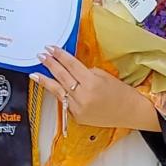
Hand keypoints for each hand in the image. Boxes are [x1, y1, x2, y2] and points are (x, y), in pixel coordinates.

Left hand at [33, 46, 157, 130]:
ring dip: (46, 81)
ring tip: (35, 73)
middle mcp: (83, 96)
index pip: (71, 66)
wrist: (130, 112)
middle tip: (41, 55)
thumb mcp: (104, 76)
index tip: (51, 48)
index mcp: (92, 83)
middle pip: (62, 77)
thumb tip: (71, 70)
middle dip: (50, 65)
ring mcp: (79, 108)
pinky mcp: (77, 117)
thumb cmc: (120, 92)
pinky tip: (51, 86)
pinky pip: (65, 103)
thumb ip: (85, 72)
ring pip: (58, 92)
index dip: (60, 56)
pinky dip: (59, 94)